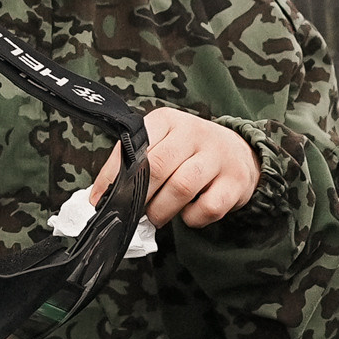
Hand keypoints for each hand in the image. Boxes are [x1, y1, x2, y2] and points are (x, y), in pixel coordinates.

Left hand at [89, 107, 260, 229]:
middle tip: (130, 212)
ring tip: (156, 217)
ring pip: (181, 187)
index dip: (113, 175)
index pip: (134, 146)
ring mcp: (217, 157)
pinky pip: (207, 208)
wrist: (239, 152)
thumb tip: (99, 194)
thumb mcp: (161, 142)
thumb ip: (132, 161)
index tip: (99, 199)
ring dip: (161, 210)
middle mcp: (193, 133)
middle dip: (138, 196)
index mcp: (168, 120)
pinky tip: (187, 213)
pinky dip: (191, 218)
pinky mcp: (235, 182)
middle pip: (157, 167)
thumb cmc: (188, 151)